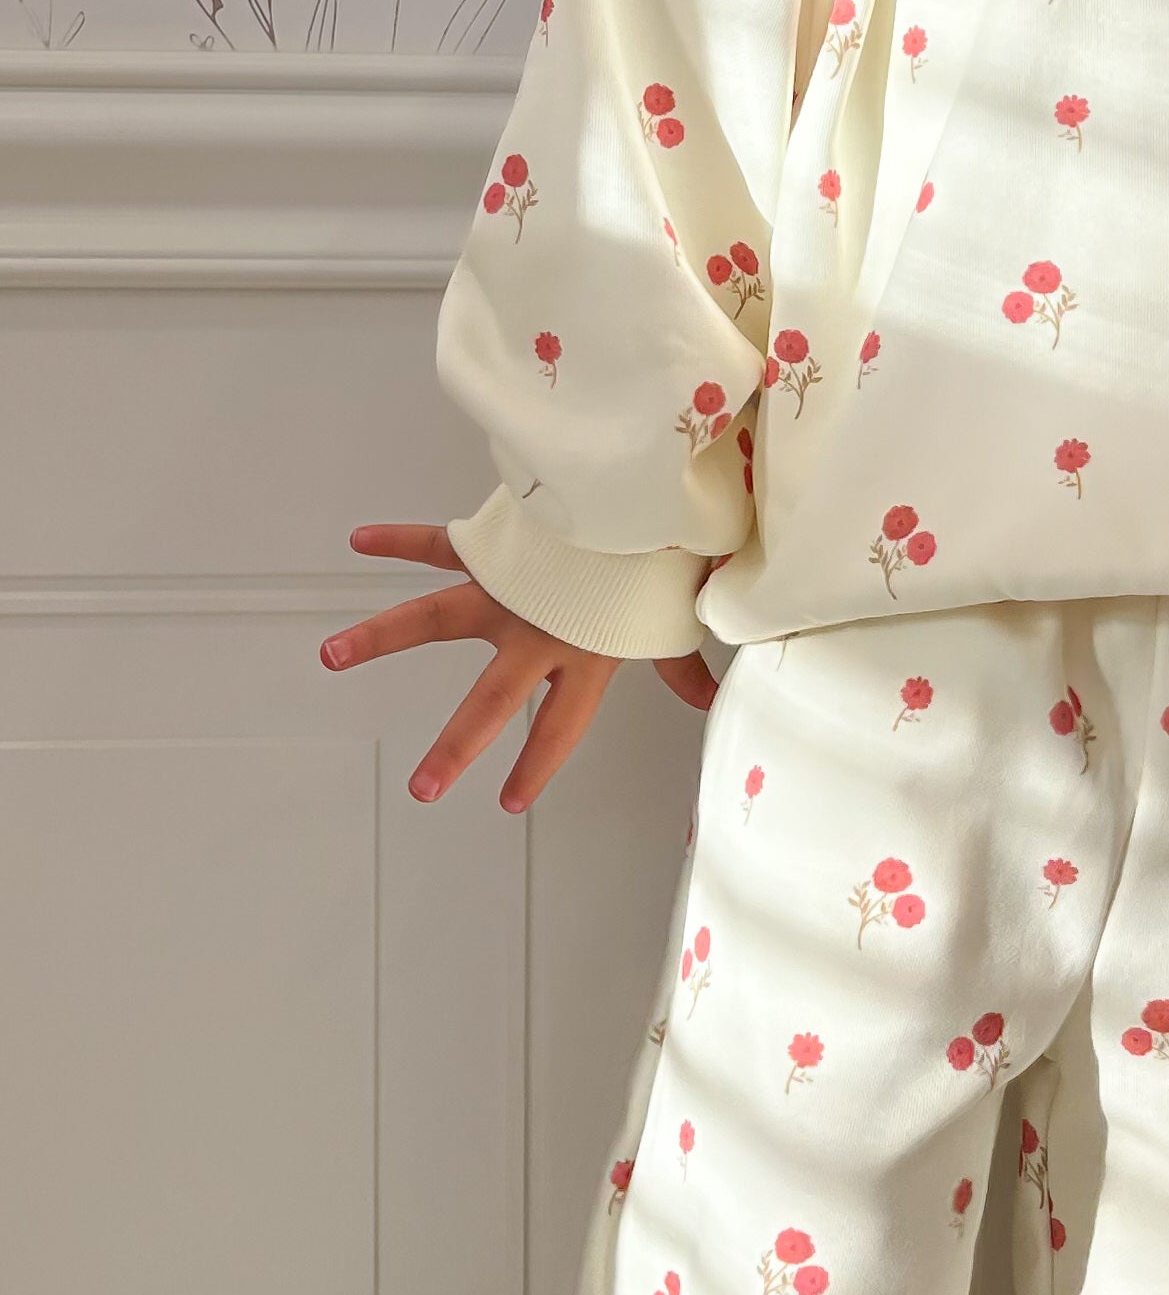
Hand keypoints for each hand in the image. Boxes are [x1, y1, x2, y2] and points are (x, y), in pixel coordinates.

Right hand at [318, 523, 717, 811]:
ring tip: (330, 655)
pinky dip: (400, 538)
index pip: (559, 726)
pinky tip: (359, 538)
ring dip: (379, 637)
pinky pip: (439, 543)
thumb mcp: (671, 620)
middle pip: (491, 700)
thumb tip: (712, 702)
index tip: (507, 802)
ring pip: (432, 618)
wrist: (649, 493)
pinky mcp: (493, 547)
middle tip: (422, 789)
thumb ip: (681, 667)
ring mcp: (506, 589)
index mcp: (584, 654)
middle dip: (456, 748)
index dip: (535, 765)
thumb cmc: (664, 557)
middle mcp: (535, 630)